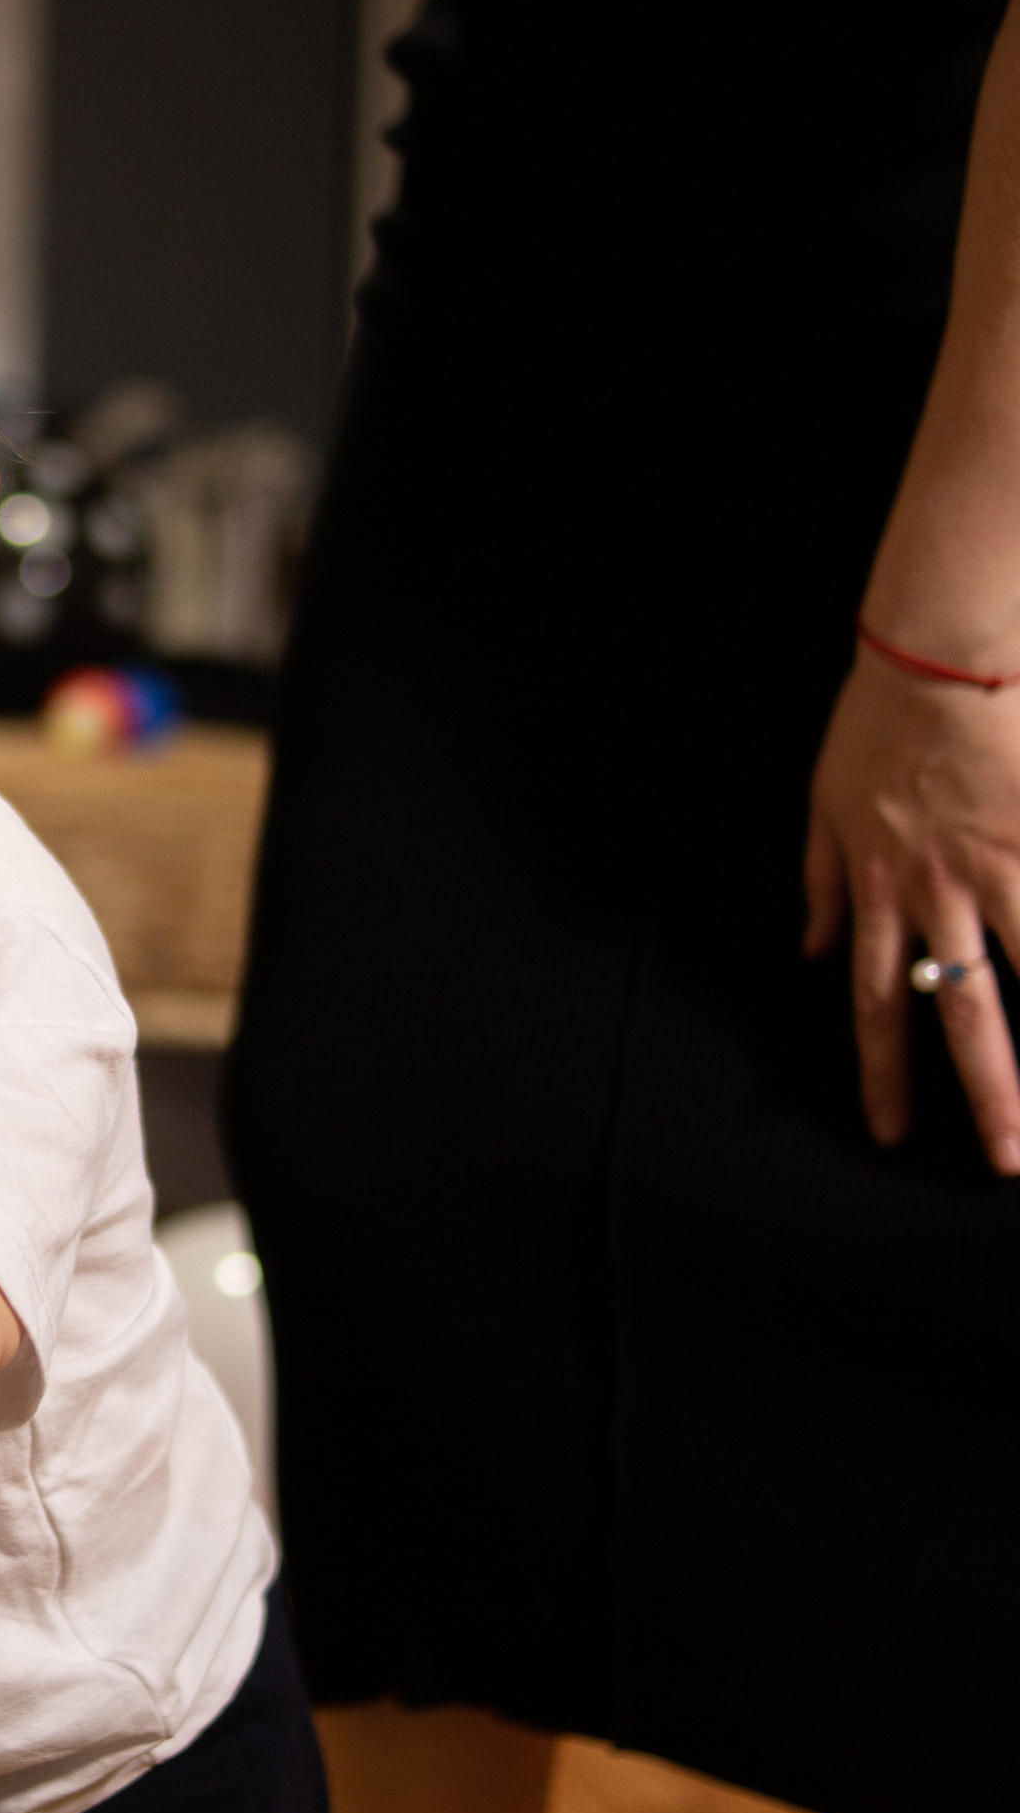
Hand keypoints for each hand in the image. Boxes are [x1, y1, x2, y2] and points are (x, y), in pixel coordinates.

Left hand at [804, 647, 1019, 1170]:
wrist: (933, 654)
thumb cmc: (879, 720)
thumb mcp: (823, 805)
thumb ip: (821, 883)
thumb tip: (811, 947)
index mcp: (878, 892)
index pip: (875, 1003)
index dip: (883, 1072)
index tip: (891, 1128)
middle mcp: (939, 895)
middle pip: (963, 1012)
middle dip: (988, 1093)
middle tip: (1007, 1158)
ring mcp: (999, 868)